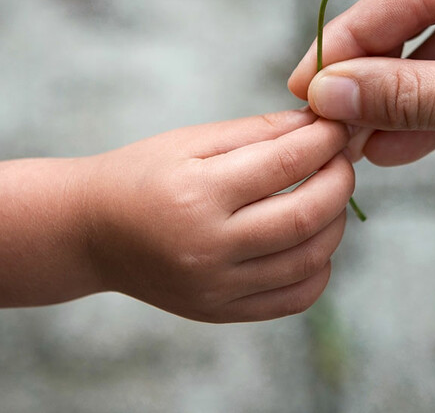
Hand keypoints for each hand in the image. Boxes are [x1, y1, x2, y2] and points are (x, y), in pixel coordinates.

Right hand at [79, 109, 353, 321]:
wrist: (91, 233)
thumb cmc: (144, 174)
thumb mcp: (192, 141)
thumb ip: (259, 132)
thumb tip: (320, 123)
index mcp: (197, 193)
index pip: (285, 163)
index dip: (324, 139)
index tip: (339, 124)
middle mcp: (207, 247)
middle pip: (304, 217)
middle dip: (339, 181)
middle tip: (343, 159)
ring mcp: (215, 287)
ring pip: (308, 260)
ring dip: (335, 223)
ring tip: (330, 195)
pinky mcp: (220, 312)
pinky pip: (294, 298)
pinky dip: (318, 267)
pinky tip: (313, 240)